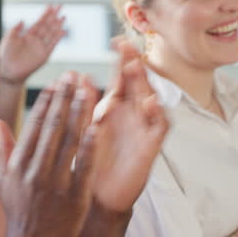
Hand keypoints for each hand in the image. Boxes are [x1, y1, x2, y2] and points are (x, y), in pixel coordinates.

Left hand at [0, 4, 65, 84]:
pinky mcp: (43, 56)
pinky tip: (63, 31)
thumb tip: (22, 20)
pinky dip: (57, 38)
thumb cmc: (5, 56)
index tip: (51, 5)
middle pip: (47, 26)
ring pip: (51, 34)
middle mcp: (36, 40)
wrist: (8, 72)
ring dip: (57, 25)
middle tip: (60, 6)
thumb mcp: (8, 39)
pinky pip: (52, 45)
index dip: (45, 14)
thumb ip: (15, 29)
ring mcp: (40, 48)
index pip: (39, 22)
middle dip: (54, 16)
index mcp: (27, 35)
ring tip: (64, 16)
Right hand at [0, 72, 98, 236]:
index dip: (45, 102)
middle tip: (74, 76)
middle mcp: (35, 171)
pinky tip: (97, 126)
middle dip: (64, 99)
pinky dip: (90, 147)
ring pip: (69, 141)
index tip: (55, 83)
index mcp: (19, 164)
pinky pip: (83, 167)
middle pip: (53, 127)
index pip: (34, 126)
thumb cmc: (17, 211)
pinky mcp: (74, 198)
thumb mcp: (1, 179)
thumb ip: (0, 147)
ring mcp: (55, 184)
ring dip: (79, 113)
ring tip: (88, 90)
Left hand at [85, 39, 167, 215]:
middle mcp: (131, 114)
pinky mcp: (150, 146)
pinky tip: (150, 103)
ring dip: (144, 82)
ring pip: (150, 98)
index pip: (120, 77)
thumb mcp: (85, 127)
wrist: (96, 196)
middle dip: (134, 63)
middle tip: (127, 46)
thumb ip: (83, 103)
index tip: (117, 40)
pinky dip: (158, 114)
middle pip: (137, 83)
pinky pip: (159, 127)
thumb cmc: (89, 161)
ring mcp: (143, 128)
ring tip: (135, 66)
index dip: (121, 59)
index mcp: (114, 107)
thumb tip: (78, 74)